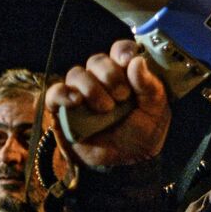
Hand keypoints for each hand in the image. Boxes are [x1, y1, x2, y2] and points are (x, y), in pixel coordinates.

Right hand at [46, 40, 170, 168]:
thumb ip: (149, 86)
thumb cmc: (143, 132)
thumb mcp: (156, 110)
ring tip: (106, 109)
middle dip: (110, 75)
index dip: (121, 51)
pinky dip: (63, 93)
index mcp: (126, 74)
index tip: (127, 62)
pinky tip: (76, 102)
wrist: (127, 162)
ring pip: (77, 73)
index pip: (119, 50)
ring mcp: (81, 93)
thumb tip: (137, 61)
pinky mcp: (64, 109)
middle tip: (123, 96)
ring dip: (92, 88)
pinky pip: (55, 92)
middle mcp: (102, 79)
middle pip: (97, 60)